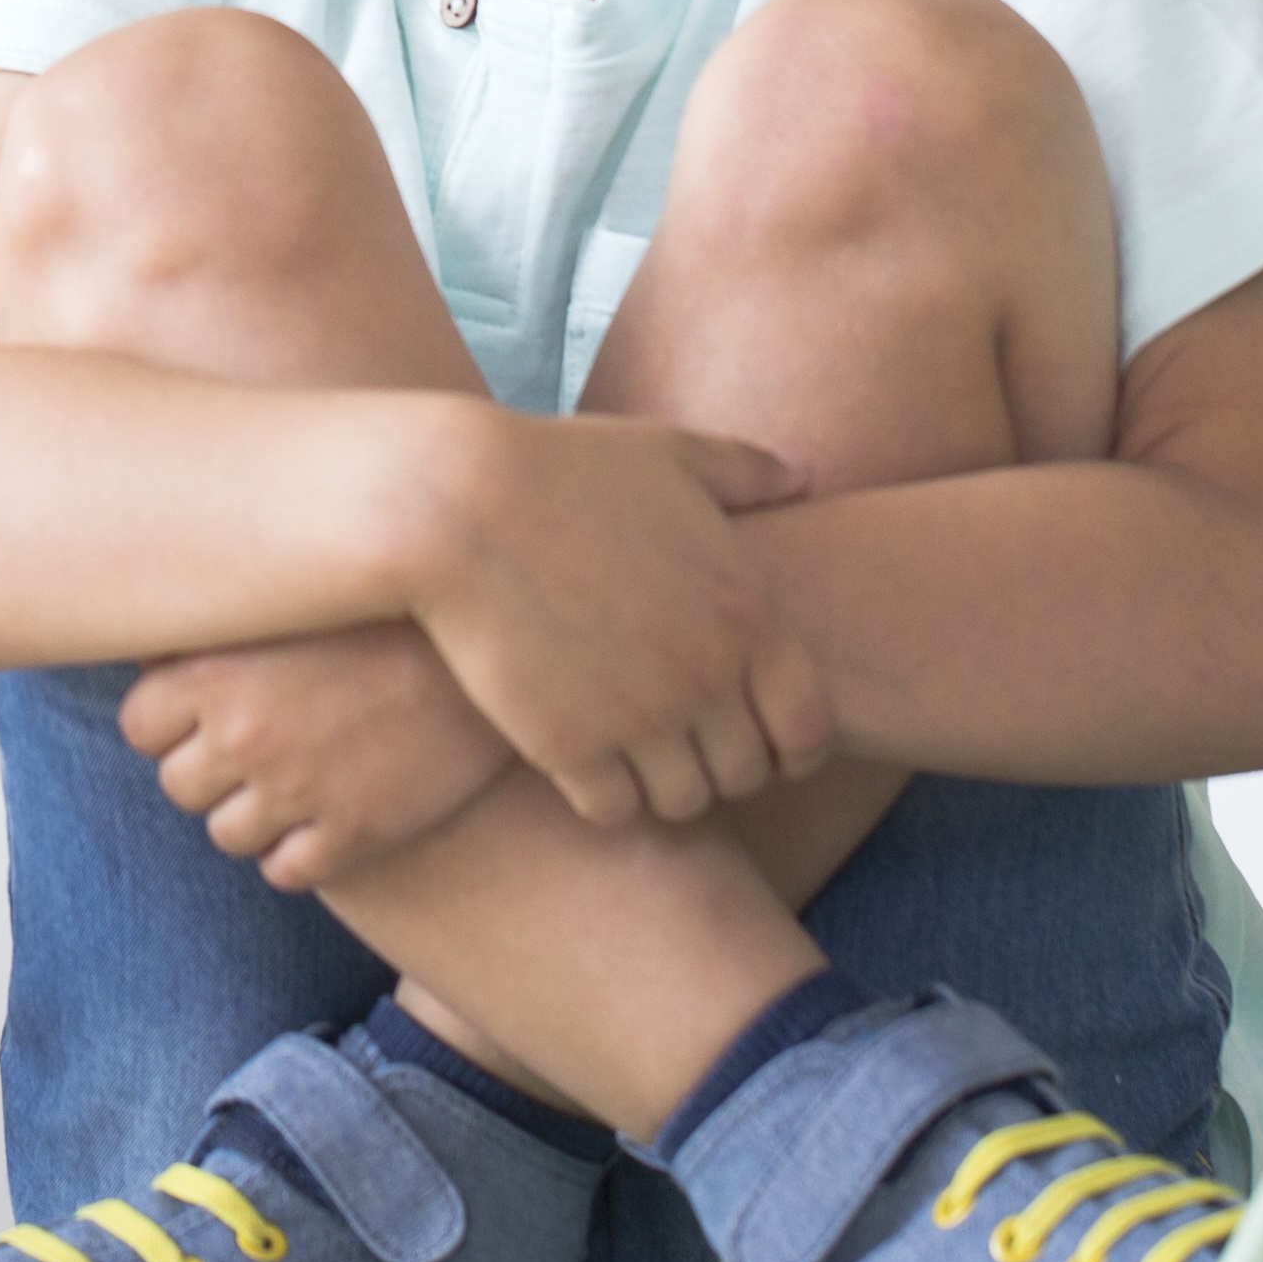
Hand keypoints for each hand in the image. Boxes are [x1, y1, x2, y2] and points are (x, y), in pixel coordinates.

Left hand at [123, 623, 513, 891]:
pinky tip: (324, 815)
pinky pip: (287, 871)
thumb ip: (216, 611)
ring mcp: (299, 791)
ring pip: (228, 835)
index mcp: (217, 671)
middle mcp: (246, 735)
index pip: (139, 725)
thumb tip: (149, 611)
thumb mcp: (293, 593)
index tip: (204, 703)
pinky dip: (298, 852)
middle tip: (257, 738)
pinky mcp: (353, 834)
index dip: (169, 718)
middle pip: (178, 785)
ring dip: (252, 813)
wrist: (493, 646)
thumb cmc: (388, 608)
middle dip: (209, 767)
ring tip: (292, 776)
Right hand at [400, 410, 828, 826]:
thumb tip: (802, 474)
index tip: (758, 740)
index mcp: (747, 613)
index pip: (807, 728)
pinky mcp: (569, 746)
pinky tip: (579, 757)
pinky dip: (603, 795)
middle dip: (720, 767)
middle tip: (681, 744)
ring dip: (661, 787)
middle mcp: (706, 676)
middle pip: (745, 775)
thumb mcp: (668, 452)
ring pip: (681, 803)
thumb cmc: (561, 468)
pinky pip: (613, 809)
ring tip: (631, 755)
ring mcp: (639, 718)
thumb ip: (745, 469)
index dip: (792, 748)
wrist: (455, 504)